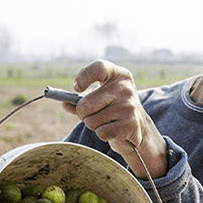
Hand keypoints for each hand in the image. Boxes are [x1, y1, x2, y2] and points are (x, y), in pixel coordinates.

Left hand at [63, 60, 167, 178]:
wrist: (139, 127)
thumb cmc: (113, 109)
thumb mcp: (99, 98)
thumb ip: (79, 100)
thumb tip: (64, 103)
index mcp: (118, 75)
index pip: (99, 67)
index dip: (84, 77)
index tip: (76, 88)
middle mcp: (125, 88)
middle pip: (85, 104)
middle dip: (83, 114)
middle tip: (92, 115)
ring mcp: (129, 105)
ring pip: (91, 121)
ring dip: (94, 126)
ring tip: (106, 122)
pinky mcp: (130, 124)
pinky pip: (101, 132)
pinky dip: (103, 134)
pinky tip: (113, 130)